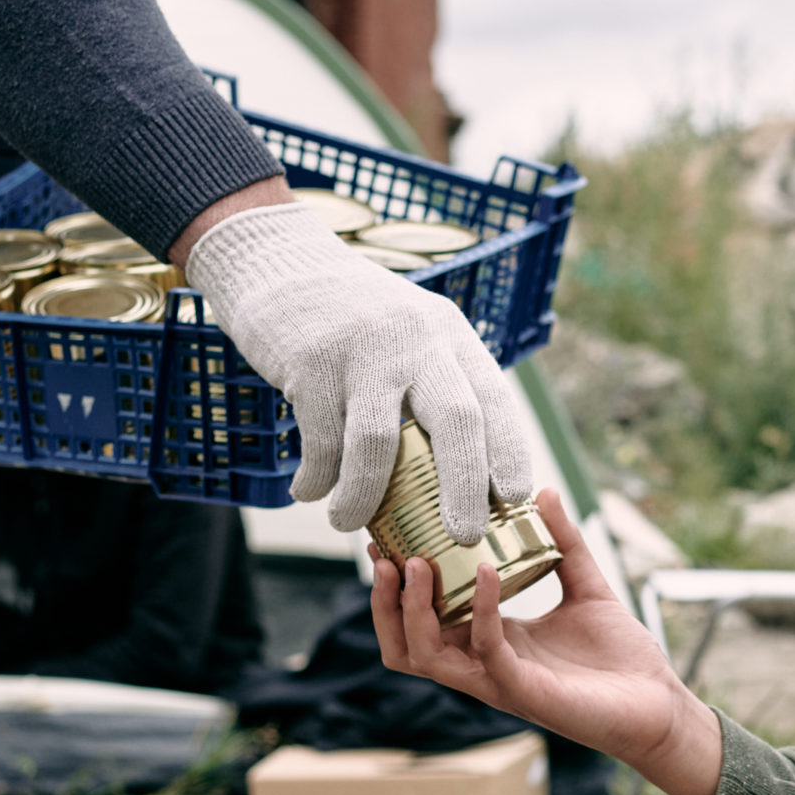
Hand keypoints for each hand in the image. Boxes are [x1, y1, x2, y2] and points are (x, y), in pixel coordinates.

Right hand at [183, 201, 531, 537]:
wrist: (277, 260)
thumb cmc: (353, 318)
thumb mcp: (410, 331)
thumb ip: (434, 384)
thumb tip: (458, 476)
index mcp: (449, 335)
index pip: (495, 398)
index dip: (510, 452)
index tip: (517, 498)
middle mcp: (416, 339)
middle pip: (456, 421)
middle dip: (465, 486)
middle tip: (464, 534)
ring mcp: (363, 349)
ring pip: (377, 442)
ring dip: (364, 496)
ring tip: (348, 523)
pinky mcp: (311, 362)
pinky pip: (320, 439)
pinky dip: (316, 477)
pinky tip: (307, 491)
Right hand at [372, 489, 724, 794]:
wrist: (660, 702)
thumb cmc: (621, 658)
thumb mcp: (588, 587)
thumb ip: (564, 543)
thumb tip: (544, 493)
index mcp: (491, 641)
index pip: (423, 619)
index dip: (397, 585)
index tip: (388, 538)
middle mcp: (485, 664)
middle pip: (405, 644)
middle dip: (385, 602)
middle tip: (386, 554)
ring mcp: (500, 681)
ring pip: (426, 656)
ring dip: (412, 611)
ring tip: (416, 563)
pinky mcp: (525, 691)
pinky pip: (487, 650)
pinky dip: (481, 609)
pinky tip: (486, 572)